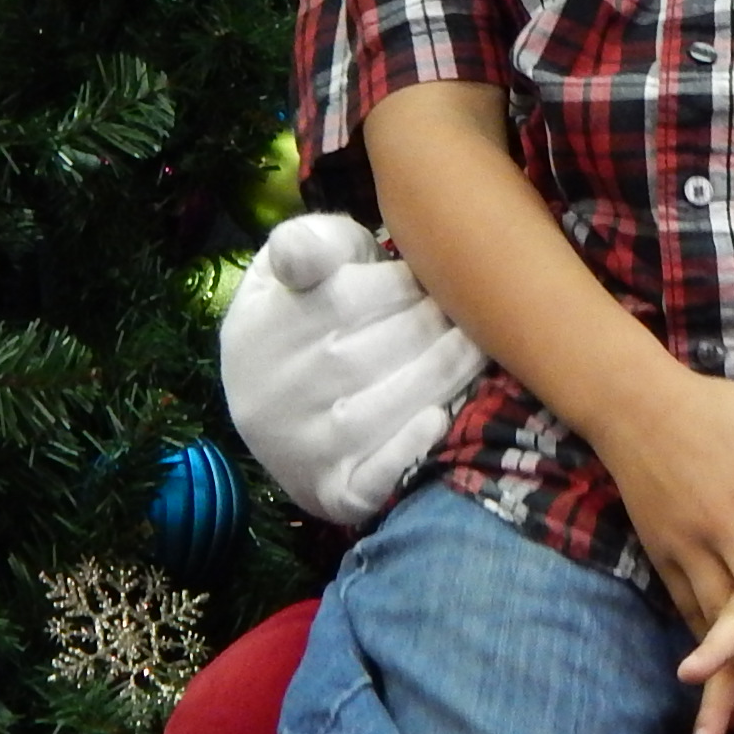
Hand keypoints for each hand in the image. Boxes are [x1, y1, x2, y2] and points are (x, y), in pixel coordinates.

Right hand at [220, 215, 484, 524]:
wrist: (273, 401)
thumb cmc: (304, 309)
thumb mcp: (292, 262)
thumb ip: (309, 241)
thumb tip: (305, 254)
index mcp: (261, 328)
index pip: (336, 299)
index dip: (395, 284)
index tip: (420, 275)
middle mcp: (269, 393)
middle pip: (362, 356)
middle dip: (429, 325)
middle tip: (464, 310)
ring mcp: (297, 447)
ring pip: (373, 413)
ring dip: (437, 377)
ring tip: (473, 349)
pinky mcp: (329, 491)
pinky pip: (369, 478)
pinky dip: (407, 449)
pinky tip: (437, 419)